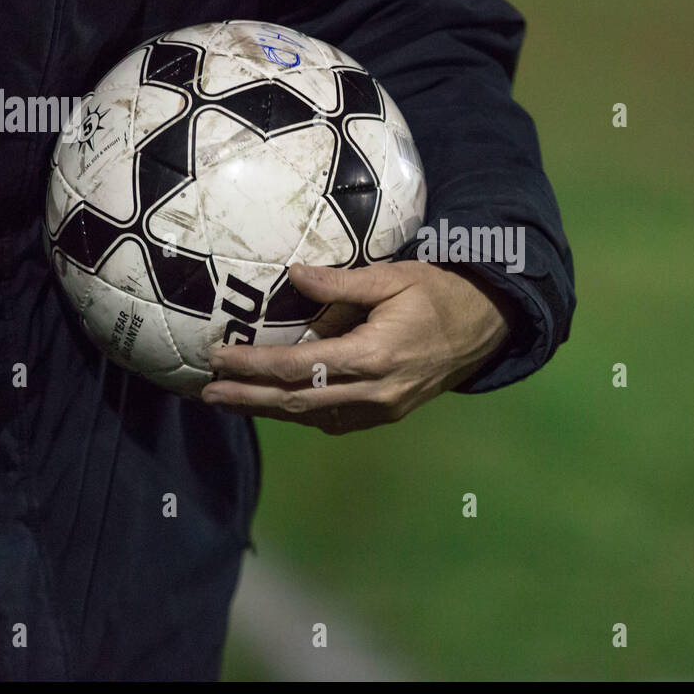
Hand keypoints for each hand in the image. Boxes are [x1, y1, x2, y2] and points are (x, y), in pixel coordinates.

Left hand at [201, 260, 515, 433]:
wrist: (486, 328)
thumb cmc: (440, 294)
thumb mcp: (395, 276)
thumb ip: (342, 283)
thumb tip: (293, 274)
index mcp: (374, 355)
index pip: (299, 367)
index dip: (254, 366)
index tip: (219, 357)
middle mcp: (376, 391)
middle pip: (297, 402)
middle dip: (248, 398)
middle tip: (206, 393)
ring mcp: (383, 408)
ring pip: (313, 417)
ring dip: (268, 410)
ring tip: (229, 398)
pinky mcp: (387, 413)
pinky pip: (335, 420)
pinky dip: (301, 413)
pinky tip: (276, 403)